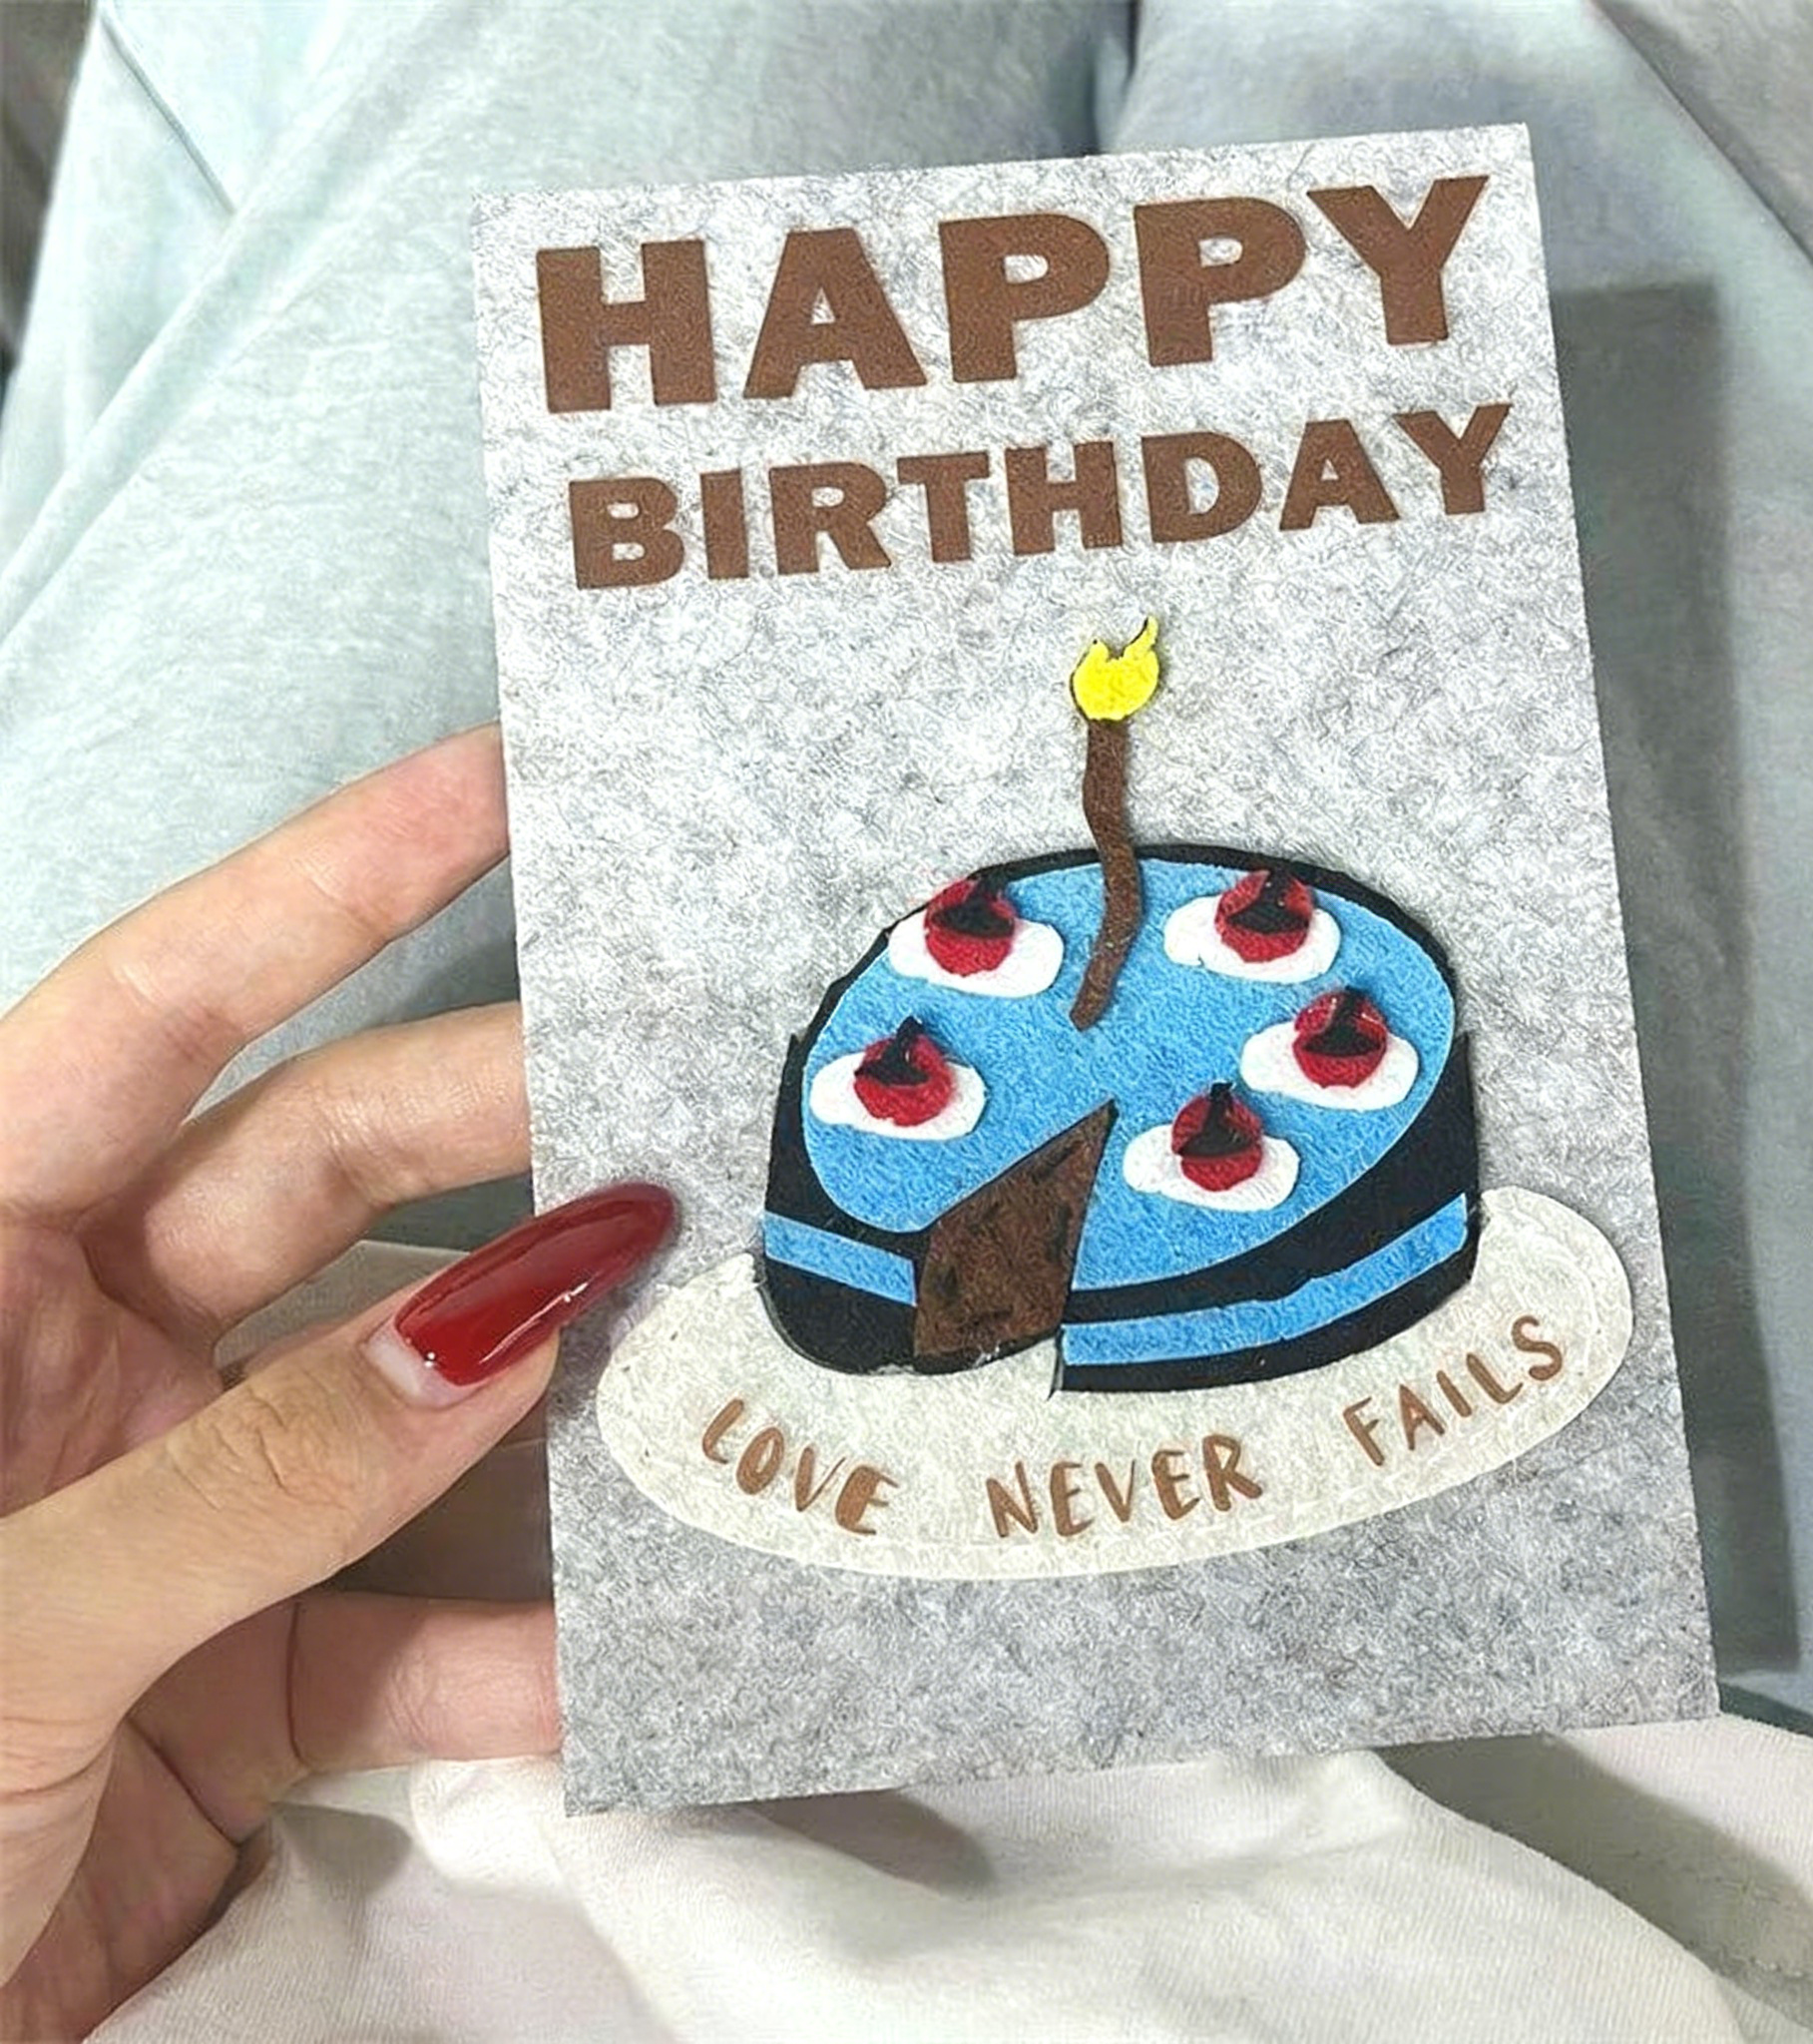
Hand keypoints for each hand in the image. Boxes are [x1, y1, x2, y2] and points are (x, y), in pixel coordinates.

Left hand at [0, 729, 669, 2037]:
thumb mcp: (3, 1618)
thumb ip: (255, 1474)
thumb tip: (507, 1324)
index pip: (156, 1011)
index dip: (329, 881)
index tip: (501, 776)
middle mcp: (73, 1345)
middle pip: (322, 1176)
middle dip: (503, 1124)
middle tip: (682, 1093)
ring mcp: (177, 1499)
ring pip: (404, 1386)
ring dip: (547, 1383)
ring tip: (710, 1338)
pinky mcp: (247, 1661)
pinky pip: (410, 1622)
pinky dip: (517, 1649)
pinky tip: (625, 1658)